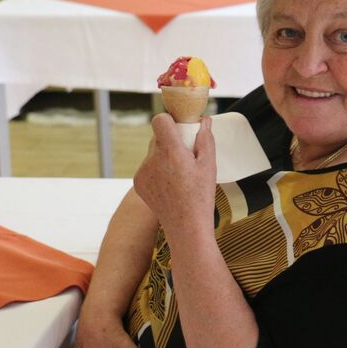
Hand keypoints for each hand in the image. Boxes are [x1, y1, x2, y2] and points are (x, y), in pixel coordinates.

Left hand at [133, 114, 215, 239]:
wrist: (186, 227)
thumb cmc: (200, 197)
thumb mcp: (209, 166)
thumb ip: (206, 139)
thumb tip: (205, 121)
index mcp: (170, 152)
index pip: (160, 121)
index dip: (169, 121)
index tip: (179, 128)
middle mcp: (152, 160)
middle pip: (157, 137)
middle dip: (170, 141)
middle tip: (185, 155)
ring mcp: (142, 172)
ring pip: (152, 153)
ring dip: (163, 157)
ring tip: (178, 175)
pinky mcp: (137, 183)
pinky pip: (147, 167)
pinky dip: (156, 171)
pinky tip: (170, 185)